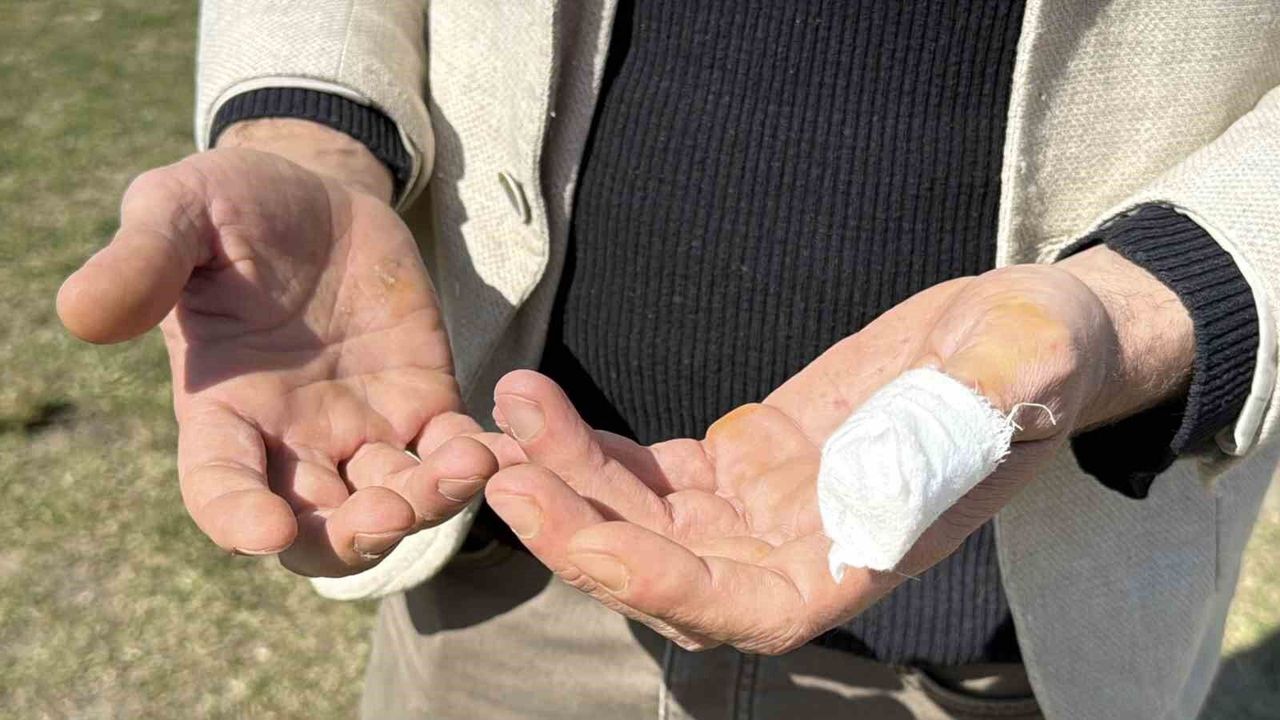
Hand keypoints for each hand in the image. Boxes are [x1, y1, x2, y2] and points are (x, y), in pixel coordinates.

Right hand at [58, 128, 498, 576]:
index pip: (219, 489)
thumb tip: (80, 316)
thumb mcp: (180, 211)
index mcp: (222, 411)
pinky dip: (481, 462)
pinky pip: (454, 452)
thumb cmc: (235, 205)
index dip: (237, 518)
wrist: (318, 192)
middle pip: (321, 526)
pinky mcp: (423, 403)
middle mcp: (292, 440)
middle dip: (354, 533)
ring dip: (431, 499)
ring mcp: (363, 429)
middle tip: (385, 511)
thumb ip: (141, 260)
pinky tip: (507, 449)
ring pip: (397, 500)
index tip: (265, 532)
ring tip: (466, 462)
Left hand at [483, 248, 1192, 651]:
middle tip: (499, 465)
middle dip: (578, 530)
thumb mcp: (1033, 355)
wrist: (1018, 331)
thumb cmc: (1041, 351)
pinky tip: (537, 409)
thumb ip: (1004, 390)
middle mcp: (801, 548)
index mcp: (865, 554)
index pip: (749, 610)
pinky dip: (589, 449)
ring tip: (507, 409)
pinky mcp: (740, 460)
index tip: (585, 538)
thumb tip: (987, 405)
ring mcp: (763, 509)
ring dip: (567, 477)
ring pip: (641, 522)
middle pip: (666, 574)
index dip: (662, 586)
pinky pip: (647, 475)